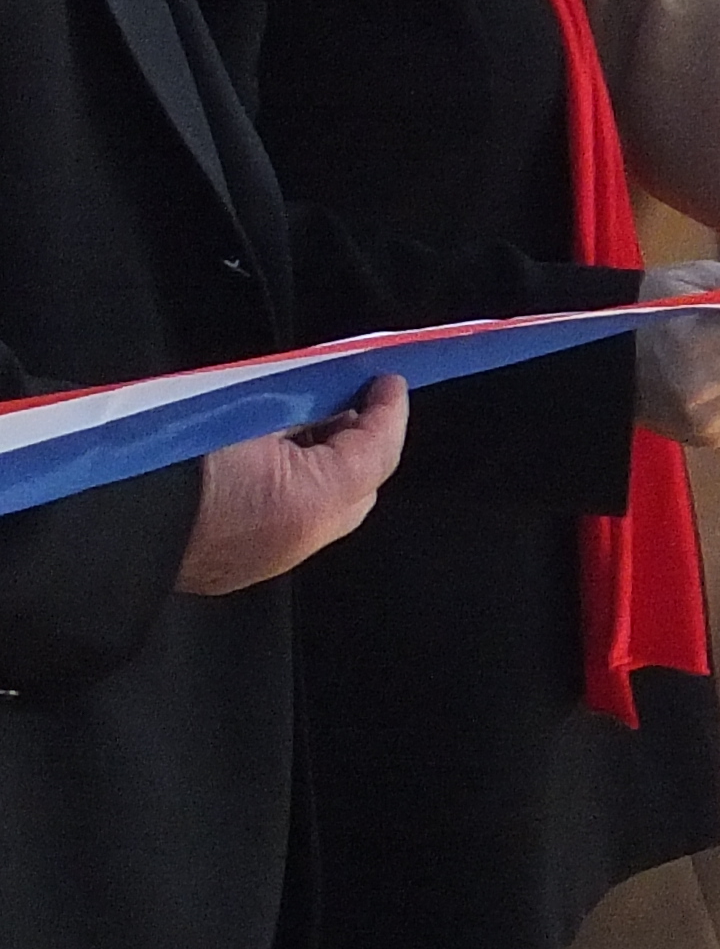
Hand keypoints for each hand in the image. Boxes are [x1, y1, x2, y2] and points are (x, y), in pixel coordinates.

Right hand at [174, 376, 407, 595]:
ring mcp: (272, 559)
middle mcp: (302, 539)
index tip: (388, 379)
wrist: (101, 518)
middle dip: (365, 443)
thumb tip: (319, 394)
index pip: (375, 451)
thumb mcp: (242, 412)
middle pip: (361, 487)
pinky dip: (296, 490)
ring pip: (329, 509)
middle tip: (348, 398)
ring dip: (329, 467)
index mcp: (310, 500)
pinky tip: (275, 460)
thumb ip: (293, 407)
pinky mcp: (242, 568)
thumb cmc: (170, 453)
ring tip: (310, 423)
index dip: (388, 413)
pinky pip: (291, 524)